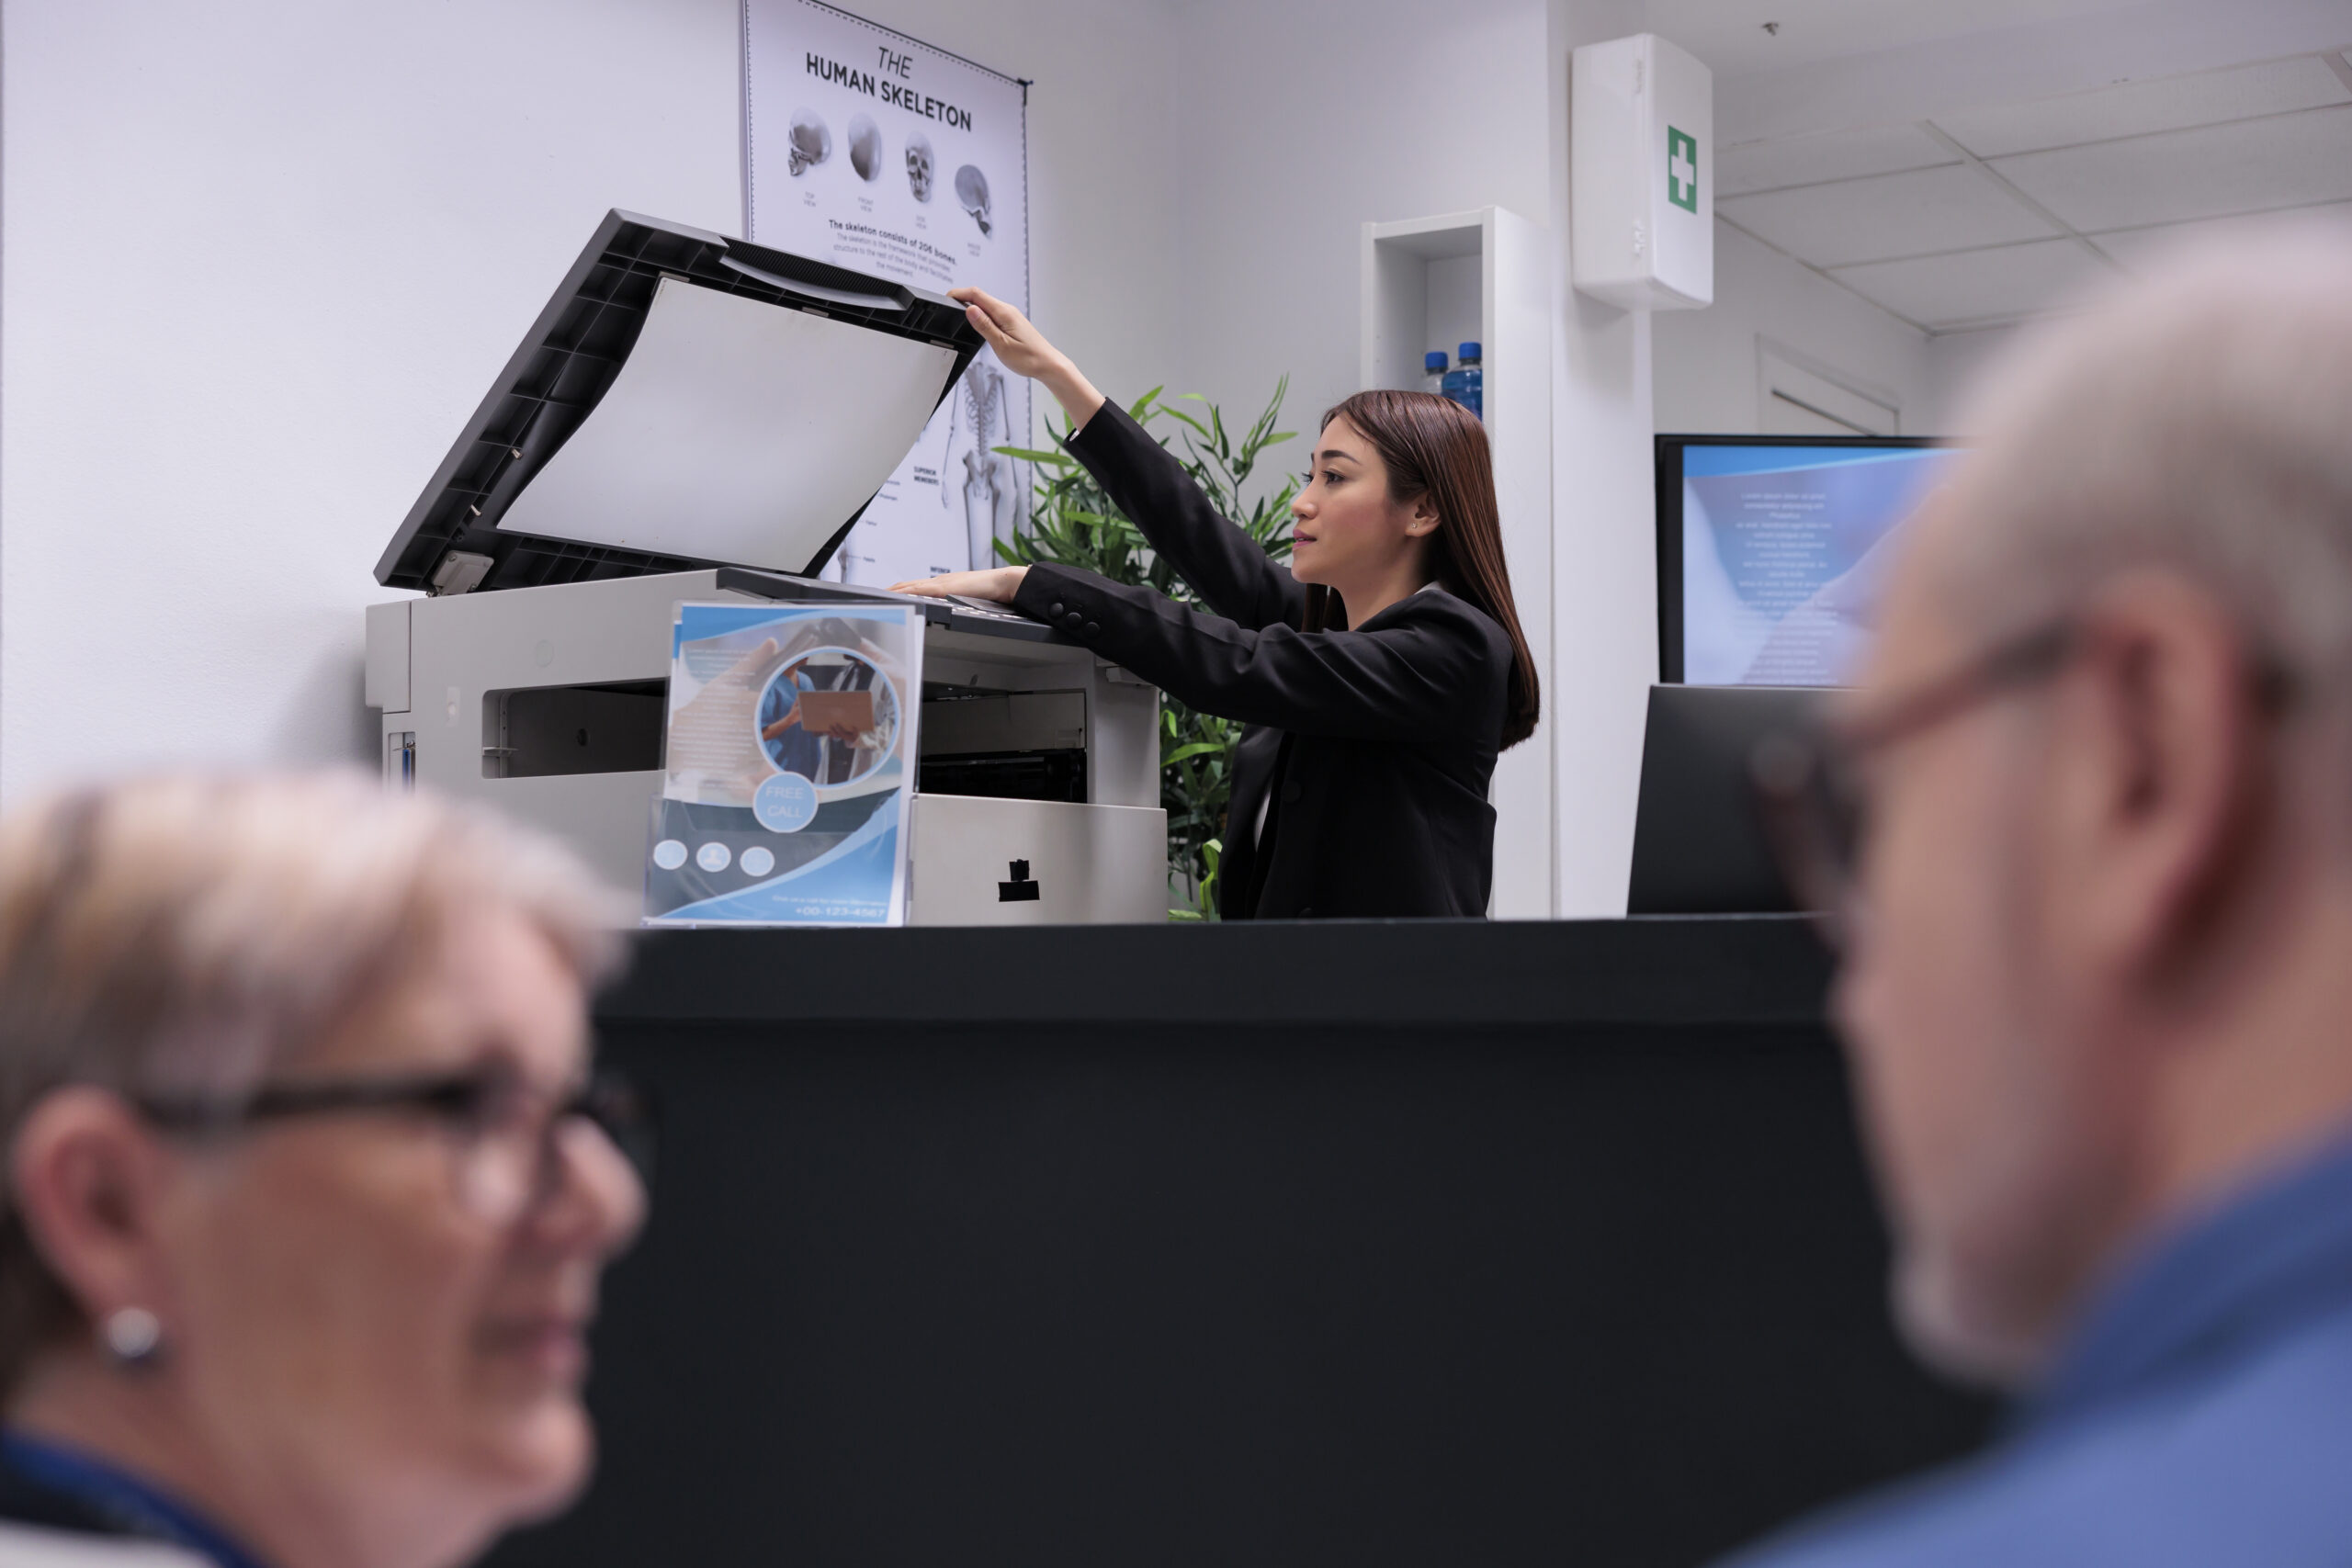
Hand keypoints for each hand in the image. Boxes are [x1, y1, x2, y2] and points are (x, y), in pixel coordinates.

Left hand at [891, 566, 1028, 603]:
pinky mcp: (947, 587)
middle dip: (889, 591)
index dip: (898, 590)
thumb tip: (946, 614)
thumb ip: (955, 603)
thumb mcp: (967, 600)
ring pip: (910, 585)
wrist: (1004, 582)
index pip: (914, 586)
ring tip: (878, 596)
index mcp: (942, 585)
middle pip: (907, 584)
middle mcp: (938, 581)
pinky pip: (922, 590)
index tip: (885, 595)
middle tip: (872, 596)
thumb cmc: (989, 593)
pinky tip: (898, 595)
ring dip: (893, 591)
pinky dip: (908, 592)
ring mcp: (942, 583)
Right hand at [945, 287, 1105, 430]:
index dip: (958, 293)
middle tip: (948, 308)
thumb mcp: (1001, 344)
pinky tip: (977, 323)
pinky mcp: (1012, 322)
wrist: (1048, 365)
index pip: (976, 294)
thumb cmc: (1029, 358)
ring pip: (986, 305)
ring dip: (971, 306)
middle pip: (980, 296)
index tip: (946, 299)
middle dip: (962, 299)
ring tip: (959, 316)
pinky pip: (992, 312)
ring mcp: (1010, 315)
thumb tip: (970, 309)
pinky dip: (981, 314)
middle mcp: (1007, 310)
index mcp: (1004, 312)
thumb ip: (984, 326)